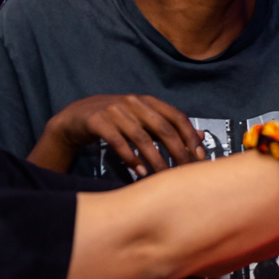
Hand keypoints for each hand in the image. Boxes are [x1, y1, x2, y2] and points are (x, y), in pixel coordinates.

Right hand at [33, 93, 202, 175]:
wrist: (77, 117)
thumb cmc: (116, 120)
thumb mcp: (143, 120)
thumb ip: (169, 127)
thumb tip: (201, 137)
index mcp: (149, 101)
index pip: (177, 117)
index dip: (190, 136)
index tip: (200, 157)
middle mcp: (134, 102)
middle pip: (163, 128)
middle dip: (177, 152)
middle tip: (184, 172)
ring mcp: (115, 110)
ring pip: (141, 137)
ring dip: (155, 159)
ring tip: (162, 177)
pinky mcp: (98, 121)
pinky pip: (118, 142)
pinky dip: (130, 158)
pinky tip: (139, 171)